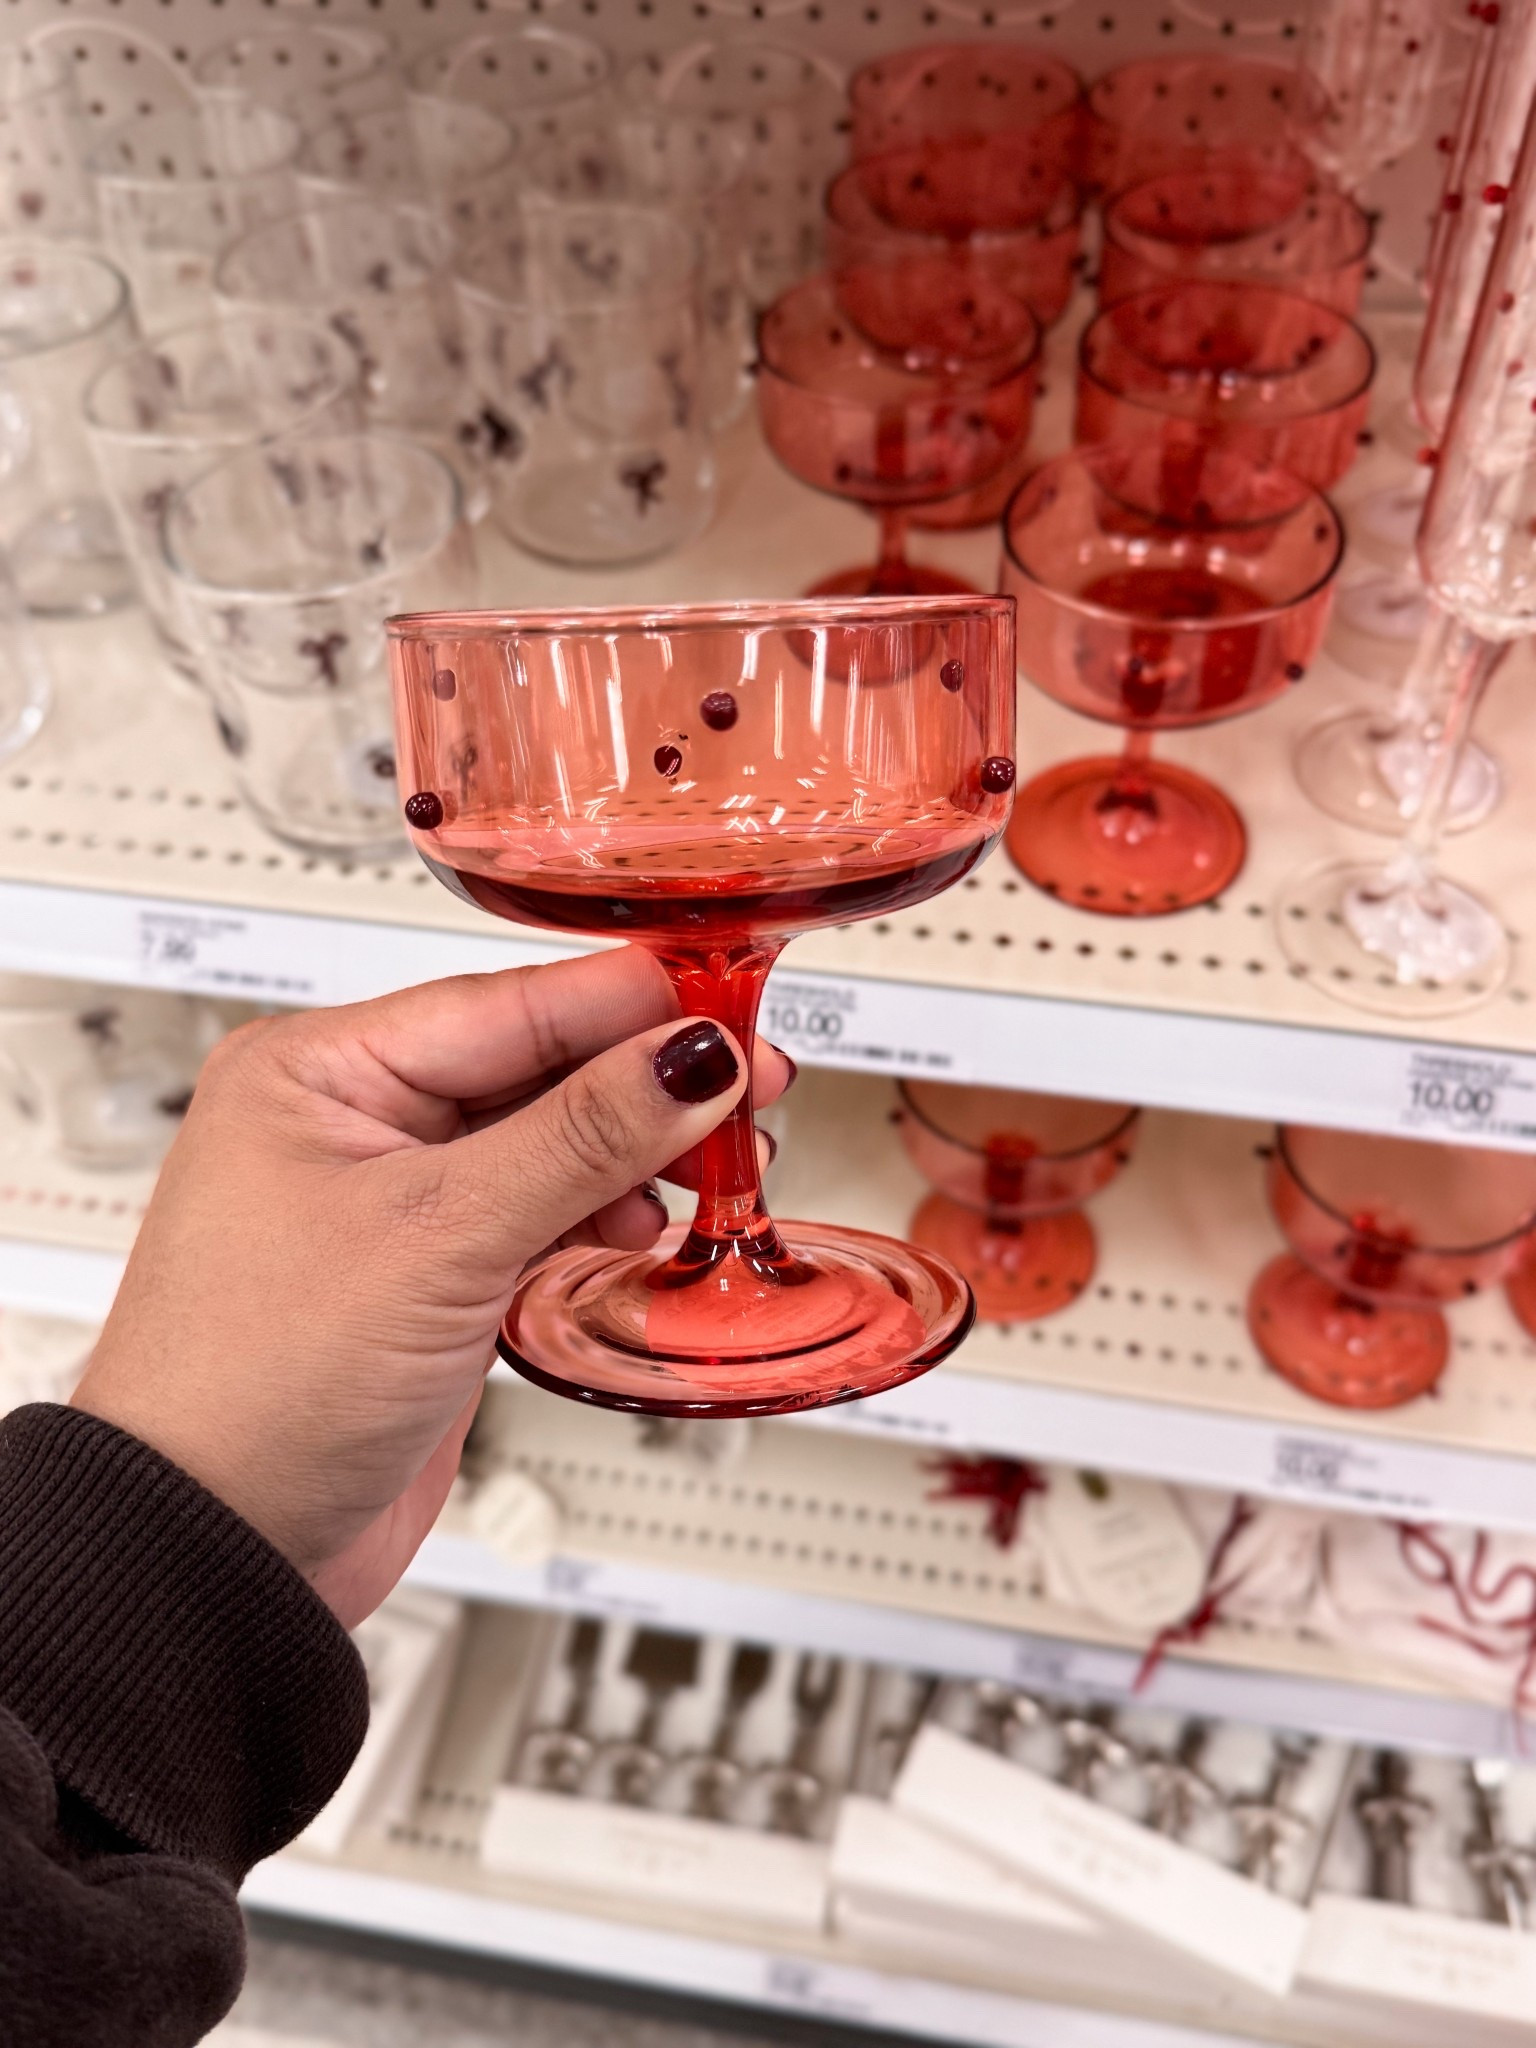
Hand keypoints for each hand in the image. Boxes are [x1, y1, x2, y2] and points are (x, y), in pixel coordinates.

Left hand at [71, 952, 790, 1627]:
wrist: (215, 1555)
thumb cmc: (252, 1389)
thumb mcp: (439, 1236)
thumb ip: (580, 1136)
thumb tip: (686, 1058)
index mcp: (319, 1070)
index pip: (510, 1003)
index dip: (633, 1008)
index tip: (732, 1011)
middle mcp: (353, 1122)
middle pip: (539, 1067)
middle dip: (646, 1084)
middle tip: (752, 1091)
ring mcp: (395, 1204)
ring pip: (550, 1145)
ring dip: (633, 1158)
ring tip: (713, 1171)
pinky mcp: (431, 1279)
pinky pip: (539, 1217)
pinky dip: (599, 1222)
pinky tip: (645, 1231)